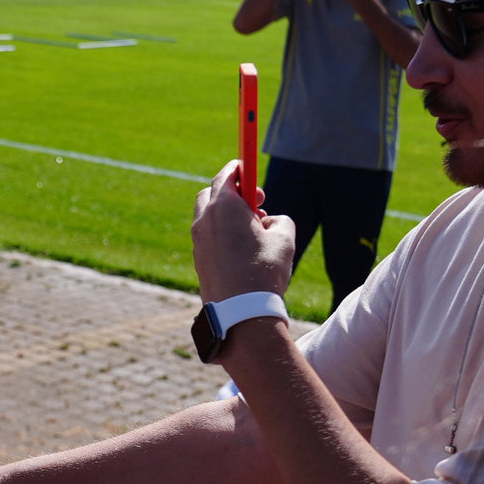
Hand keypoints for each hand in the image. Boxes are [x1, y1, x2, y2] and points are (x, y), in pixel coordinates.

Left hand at [193, 162, 293, 302]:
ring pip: (208, 216)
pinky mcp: (198, 259)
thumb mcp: (284, 238)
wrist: (240, 312)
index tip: (251, 175)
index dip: (241, 170)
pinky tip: (242, 250)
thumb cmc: (264, 271)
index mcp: (224, 206)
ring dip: (226, 215)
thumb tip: (270, 222)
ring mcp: (198, 240)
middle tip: (254, 204)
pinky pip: (208, 236)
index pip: (227, 175)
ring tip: (252, 232)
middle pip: (211, 192)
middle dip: (231, 191)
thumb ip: (279, 220)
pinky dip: (221, 234)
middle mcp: (205, 220)